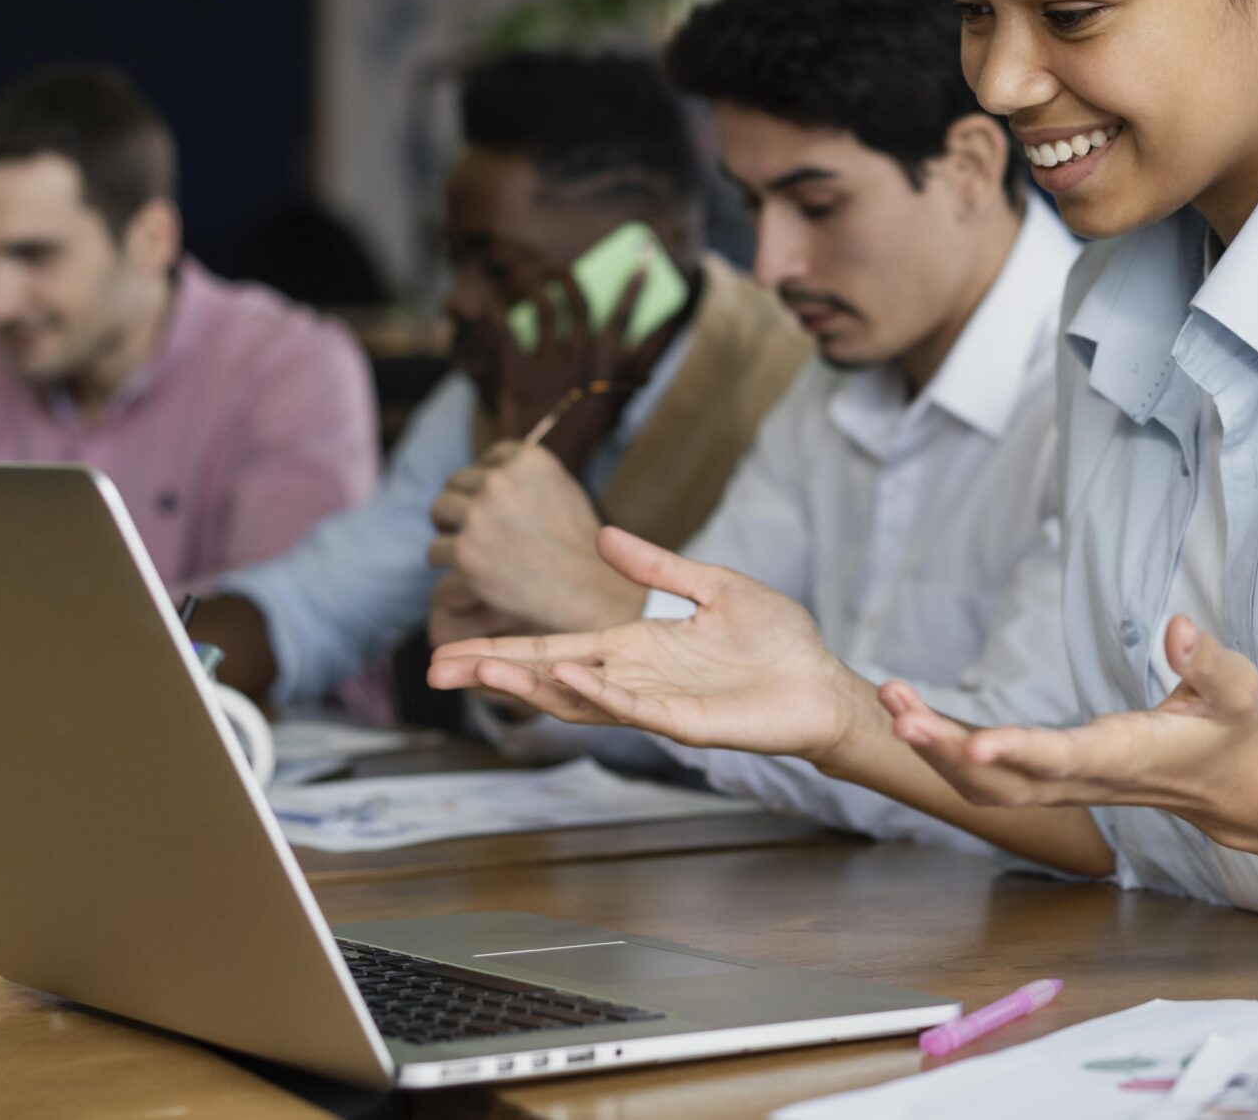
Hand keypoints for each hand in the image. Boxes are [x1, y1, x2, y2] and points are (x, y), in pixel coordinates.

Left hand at [426, 443, 642, 632]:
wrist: (588, 590)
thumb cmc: (581, 546)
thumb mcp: (565, 491)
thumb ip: (530, 476)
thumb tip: (497, 468)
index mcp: (528, 460)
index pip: (491, 458)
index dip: (488, 479)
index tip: (491, 499)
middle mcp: (500, 481)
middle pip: (457, 481)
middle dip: (462, 502)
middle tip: (467, 524)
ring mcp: (479, 516)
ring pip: (440, 509)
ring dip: (447, 527)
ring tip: (460, 544)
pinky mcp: (464, 552)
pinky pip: (436, 549)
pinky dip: (445, 559)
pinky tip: (460, 568)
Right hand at [426, 527, 880, 763]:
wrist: (822, 680)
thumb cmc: (775, 639)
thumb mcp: (713, 586)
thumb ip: (658, 566)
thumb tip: (604, 535)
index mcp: (635, 647)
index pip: (554, 649)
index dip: (502, 649)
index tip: (447, 648)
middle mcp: (634, 679)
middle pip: (549, 678)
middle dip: (493, 673)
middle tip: (434, 669)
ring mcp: (657, 704)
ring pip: (580, 699)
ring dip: (531, 684)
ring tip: (481, 670)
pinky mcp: (688, 723)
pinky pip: (634, 709)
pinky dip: (598, 693)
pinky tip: (565, 673)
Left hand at [492, 264, 656, 471]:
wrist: (544, 462)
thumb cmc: (582, 430)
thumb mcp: (617, 400)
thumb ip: (634, 365)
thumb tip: (654, 330)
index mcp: (605, 368)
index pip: (623, 317)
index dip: (633, 289)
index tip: (640, 264)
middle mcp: (578, 362)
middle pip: (578, 304)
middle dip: (571, 279)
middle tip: (563, 269)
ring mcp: (547, 366)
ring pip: (544, 309)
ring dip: (537, 287)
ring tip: (531, 278)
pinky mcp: (517, 373)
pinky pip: (509, 331)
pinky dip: (502, 311)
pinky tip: (499, 302)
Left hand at [884, 616, 1257, 834]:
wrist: (1231, 788)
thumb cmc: (1232, 731)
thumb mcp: (1238, 690)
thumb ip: (1208, 662)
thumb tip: (1179, 625)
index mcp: (1127, 757)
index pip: (1066, 760)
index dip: (1020, 753)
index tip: (975, 745)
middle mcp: (1086, 779)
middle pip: (1005, 782)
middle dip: (947, 751)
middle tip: (896, 711)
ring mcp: (1064, 785)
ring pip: (987, 787)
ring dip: (935, 750)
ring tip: (892, 702)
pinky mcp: (1051, 778)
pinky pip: (989, 778)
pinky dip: (946, 751)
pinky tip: (911, 715)